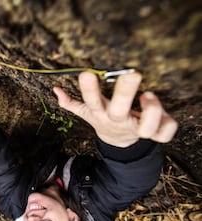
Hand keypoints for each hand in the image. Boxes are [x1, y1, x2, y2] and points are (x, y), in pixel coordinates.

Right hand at [53, 72, 177, 146]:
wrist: (119, 143)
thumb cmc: (104, 119)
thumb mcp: (87, 113)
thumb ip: (71, 103)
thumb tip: (55, 90)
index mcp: (101, 114)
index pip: (91, 102)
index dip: (89, 91)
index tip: (86, 73)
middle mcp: (118, 121)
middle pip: (119, 111)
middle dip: (124, 93)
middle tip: (132, 74)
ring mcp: (136, 129)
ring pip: (146, 127)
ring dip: (151, 111)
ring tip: (148, 94)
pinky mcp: (154, 134)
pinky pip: (165, 133)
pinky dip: (167, 123)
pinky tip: (163, 109)